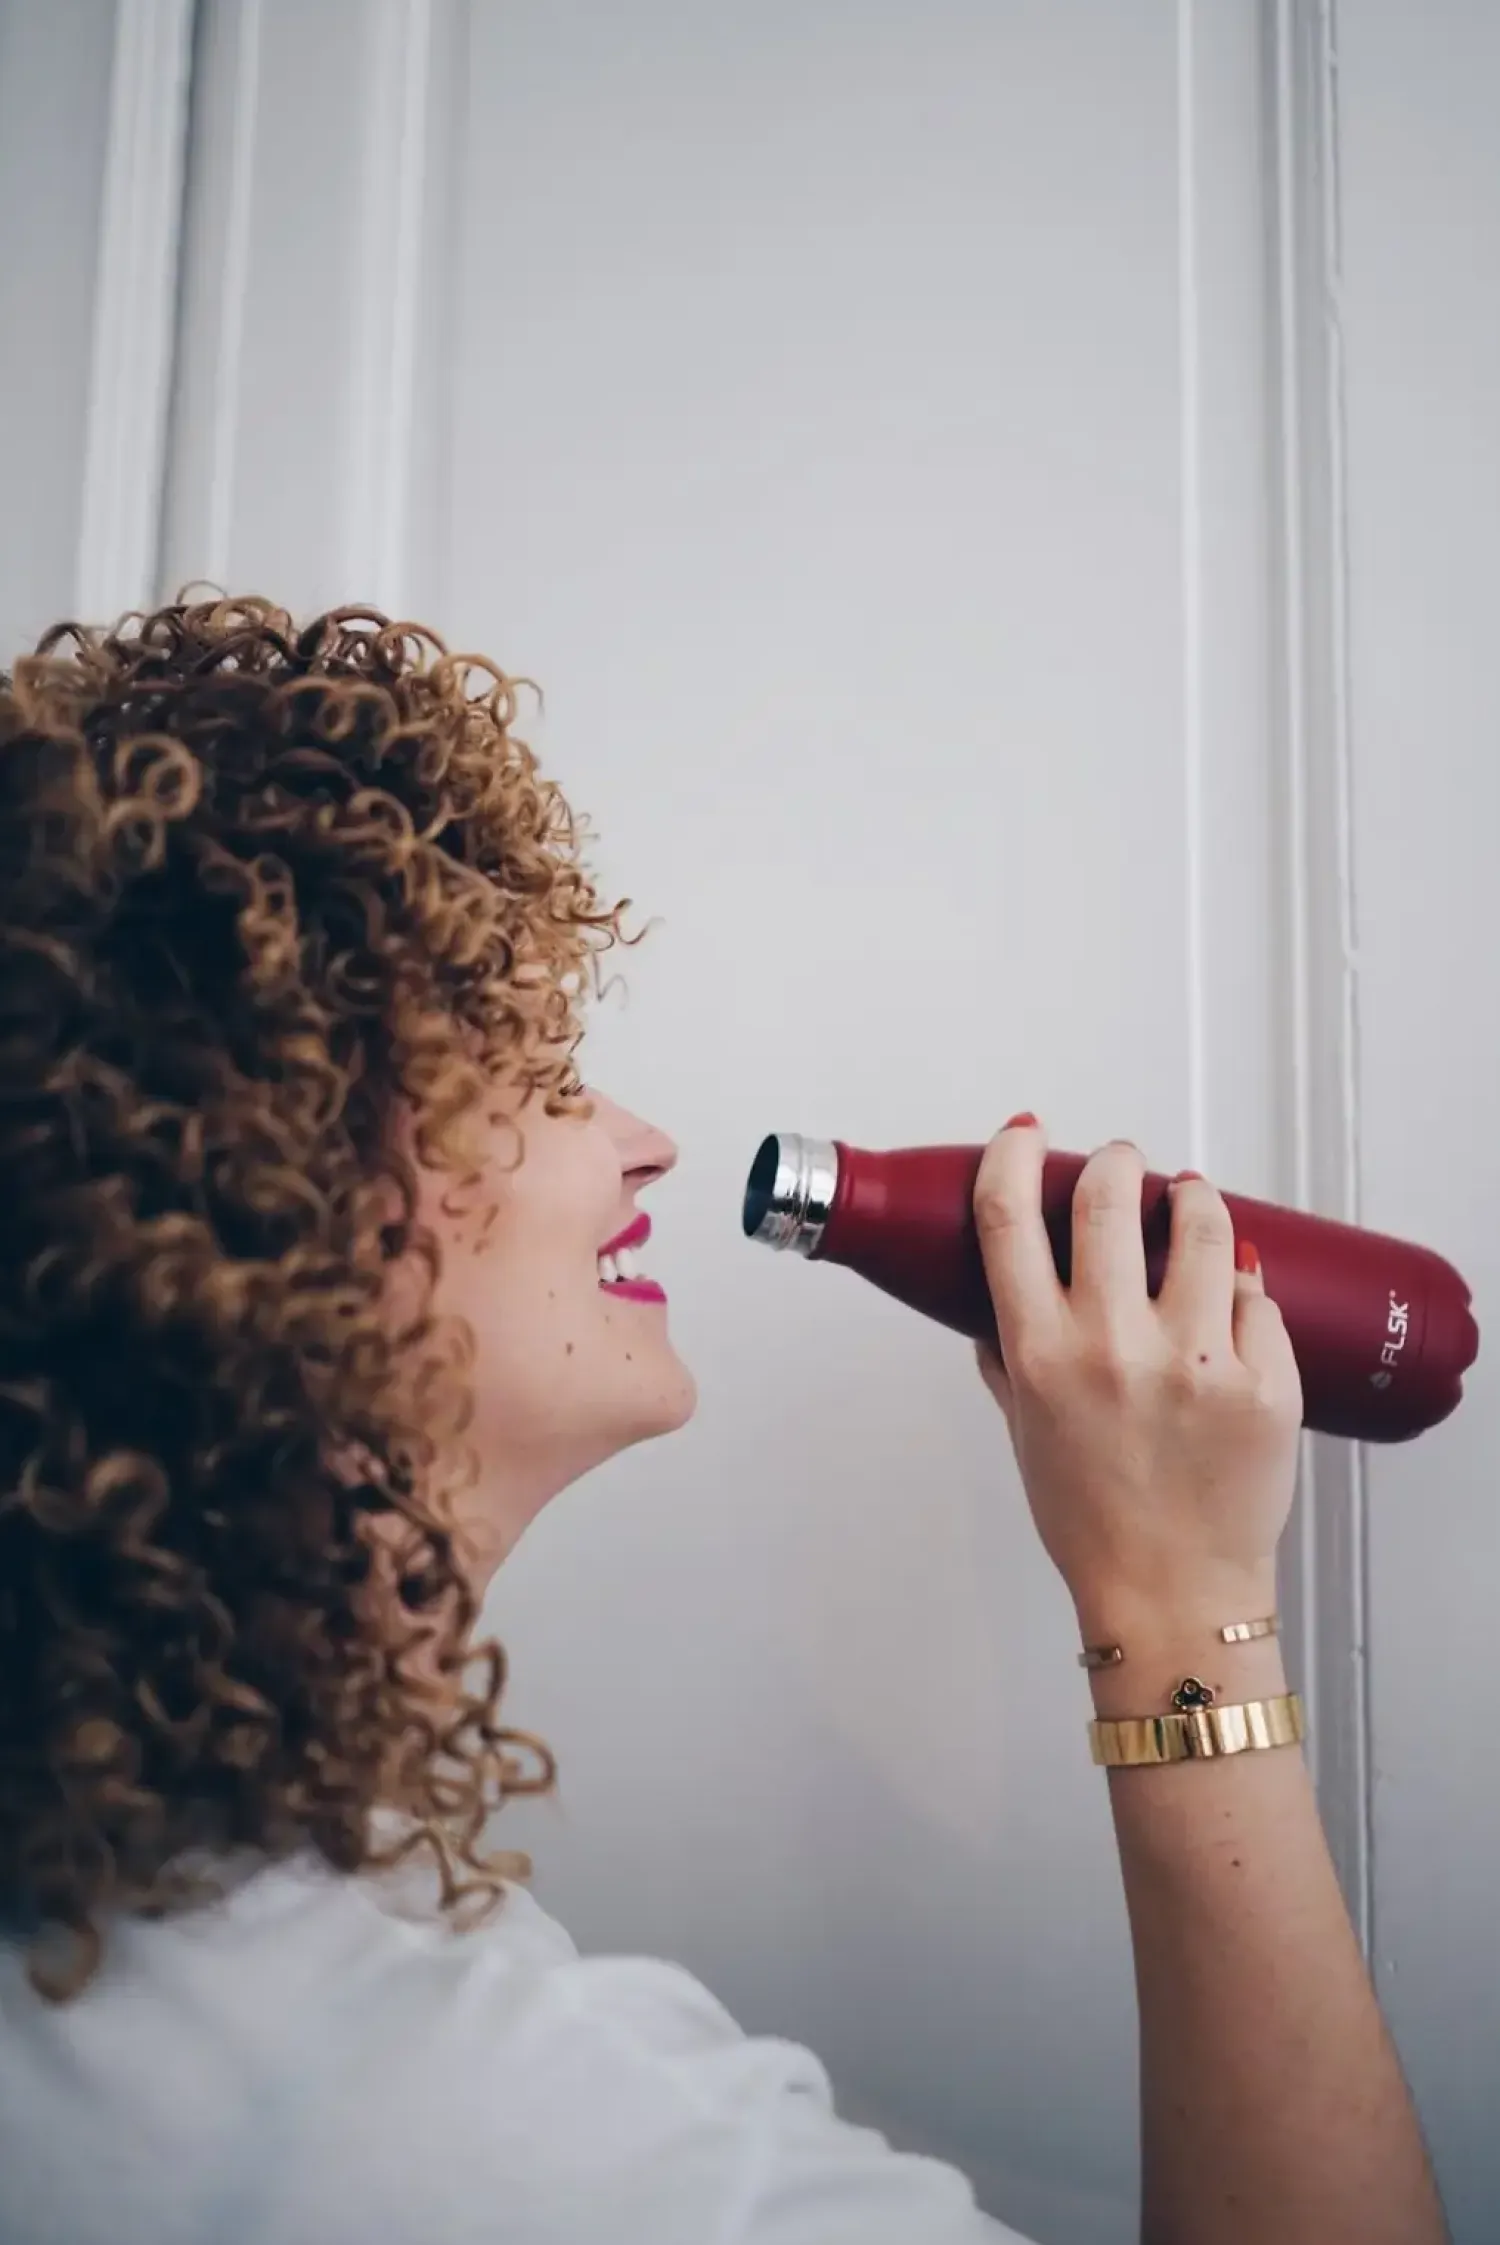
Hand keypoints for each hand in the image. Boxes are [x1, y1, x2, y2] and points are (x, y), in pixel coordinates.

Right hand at [972, 1120, 1302, 1633]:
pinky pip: (1255, 1298)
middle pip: (1109, 1196)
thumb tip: (996, 1299)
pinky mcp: (1264, 1383)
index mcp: (1041, 1355)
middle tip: (1124, 1164)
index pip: (1008, 1217)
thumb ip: (1006, 1358)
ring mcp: (1195, 1362)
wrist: (1171, 1595)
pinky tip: (1229, 1296)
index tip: (1026, 1133)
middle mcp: (1113, 1348)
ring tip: (1191, 1199)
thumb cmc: (1091, 1521)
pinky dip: (1240, 1287)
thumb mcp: (1025, 1430)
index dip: (1013, 1155)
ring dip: (1192, 1198)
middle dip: (1116, 1162)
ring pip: (1202, 1227)